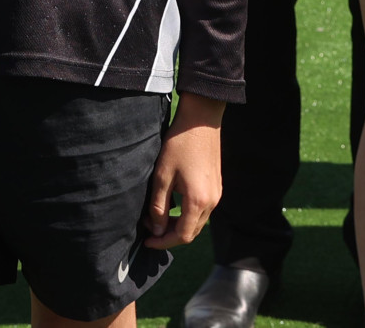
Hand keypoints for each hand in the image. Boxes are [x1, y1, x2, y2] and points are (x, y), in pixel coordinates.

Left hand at [144, 93, 224, 248]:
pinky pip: (203, 210)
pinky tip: (174, 204)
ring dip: (178, 225)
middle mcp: (212, 202)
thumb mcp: (162, 176)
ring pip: (197, 222)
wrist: (201, 120)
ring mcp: (217, 194)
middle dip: (170, 235)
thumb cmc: (180, 145)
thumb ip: (159, 207)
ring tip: (158, 216)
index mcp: (198, 201)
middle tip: (149, 227)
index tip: (147, 241)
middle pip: (192, 232)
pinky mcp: (216, 186)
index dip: (164, 242)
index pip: (182, 236)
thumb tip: (157, 230)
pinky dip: (187, 214)